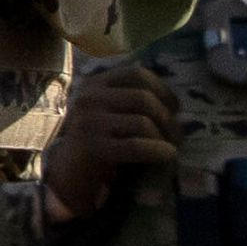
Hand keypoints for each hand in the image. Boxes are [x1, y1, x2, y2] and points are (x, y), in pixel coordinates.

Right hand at [47, 61, 176, 203]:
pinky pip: (135, 146)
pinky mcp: (90, 146)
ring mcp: (88, 121)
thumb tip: (174, 104)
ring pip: (142, 122)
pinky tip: (168, 155)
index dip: (163, 90)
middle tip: (176, 136)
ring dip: (164, 137)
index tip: (174, 109)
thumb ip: (132, 100)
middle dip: (167, 118)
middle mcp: (89, 97)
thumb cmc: (101, 139)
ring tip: (170, 148)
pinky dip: (157, 150)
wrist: (71, 170)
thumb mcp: (112, 111)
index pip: (137, 75)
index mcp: (95, 83)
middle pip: (143, 98)